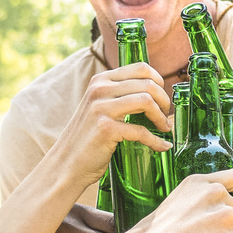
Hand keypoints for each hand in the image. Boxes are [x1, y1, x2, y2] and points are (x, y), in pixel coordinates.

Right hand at [53, 61, 171, 188]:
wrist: (66, 164)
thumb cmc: (88, 138)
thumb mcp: (99, 107)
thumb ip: (118, 96)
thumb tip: (155, 95)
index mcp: (100, 80)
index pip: (141, 68)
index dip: (159, 82)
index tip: (163, 99)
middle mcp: (99, 89)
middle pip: (148, 84)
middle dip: (164, 101)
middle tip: (166, 117)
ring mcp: (101, 108)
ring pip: (147, 101)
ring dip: (162, 117)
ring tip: (164, 128)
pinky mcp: (105, 129)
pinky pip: (141, 131)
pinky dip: (156, 140)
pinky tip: (162, 146)